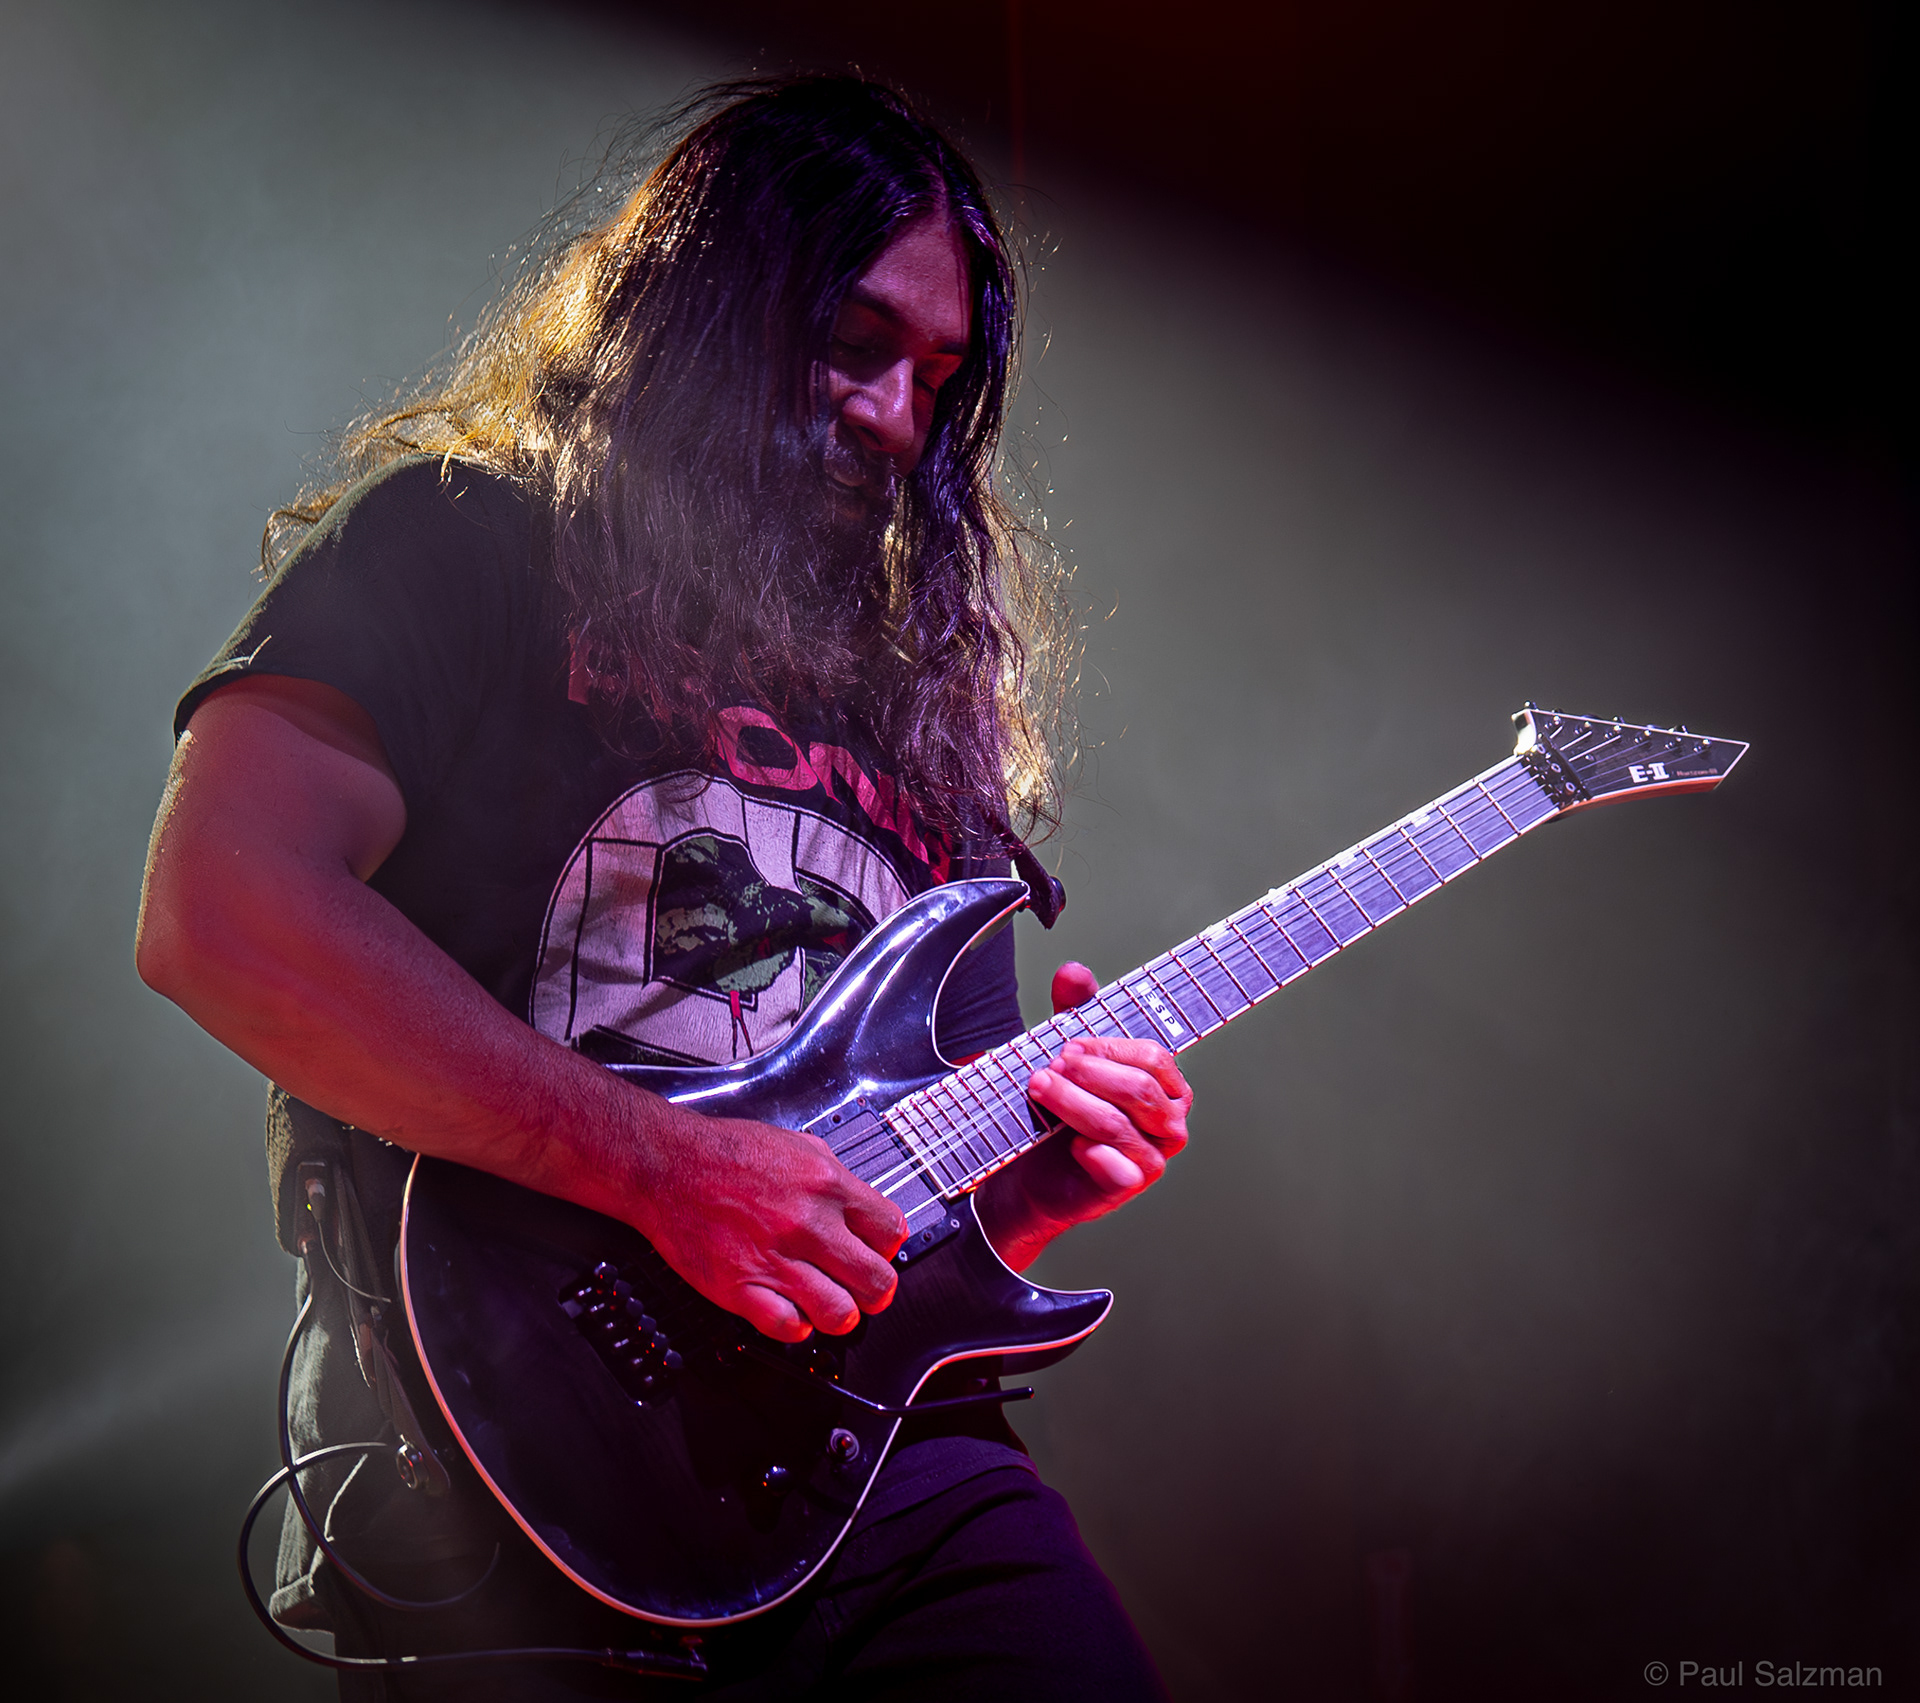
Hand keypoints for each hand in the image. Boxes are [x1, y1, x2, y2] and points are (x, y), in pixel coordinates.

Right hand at [623, 1104, 908, 1343]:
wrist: (667, 1166)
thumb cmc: (725, 1152)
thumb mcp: (796, 1144)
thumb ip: (834, 1174)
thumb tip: (859, 1205)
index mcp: (827, 1185)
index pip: (891, 1231)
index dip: (888, 1247)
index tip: (877, 1251)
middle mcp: (808, 1225)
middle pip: (876, 1281)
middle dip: (877, 1291)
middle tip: (865, 1290)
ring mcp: (775, 1260)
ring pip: (840, 1314)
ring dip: (842, 1315)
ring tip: (832, 1305)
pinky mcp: (740, 1288)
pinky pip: (789, 1328)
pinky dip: (798, 1328)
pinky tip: (793, 1312)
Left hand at [976, 961, 1191, 1271]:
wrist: (1031, 1170)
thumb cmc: (1060, 1110)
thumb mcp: (1066, 1055)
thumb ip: (1073, 1012)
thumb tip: (1075, 972)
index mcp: (1165, 1084)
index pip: (1153, 1057)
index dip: (1109, 1049)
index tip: (1067, 1044)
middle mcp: (1169, 1120)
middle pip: (1140, 1089)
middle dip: (1090, 1074)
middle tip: (1050, 1067)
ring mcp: (1153, 1156)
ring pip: (1120, 1124)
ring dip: (1075, 1104)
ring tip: (1040, 1089)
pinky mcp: (1129, 1186)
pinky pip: (1118, 1167)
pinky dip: (1091, 1152)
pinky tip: (1069, 1143)